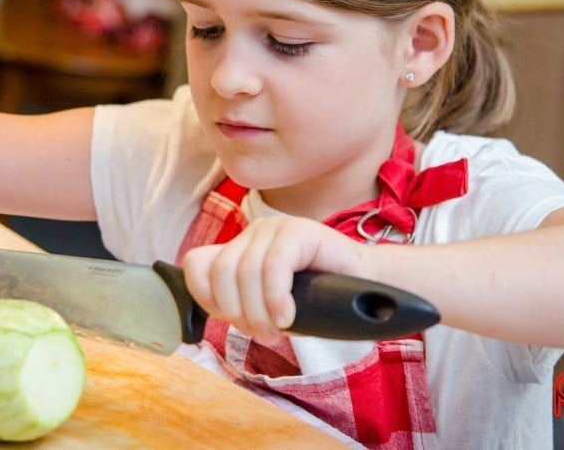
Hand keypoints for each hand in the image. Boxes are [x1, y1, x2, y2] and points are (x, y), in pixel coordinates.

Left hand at [181, 216, 374, 344]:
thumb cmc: (316, 303)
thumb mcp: (266, 307)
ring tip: (277, 332)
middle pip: (220, 272)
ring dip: (258, 313)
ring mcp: (276, 227)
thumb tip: (207, 309)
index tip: (232, 321)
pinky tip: (288, 317)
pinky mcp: (299, 230)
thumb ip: (237, 302)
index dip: (206, 297)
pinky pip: (274, 266)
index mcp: (240, 248)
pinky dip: (277, 299)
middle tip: (262, 334)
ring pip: (246, 272)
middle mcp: (253, 233)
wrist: (366, 292)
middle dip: (237, 312)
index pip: (196, 264)